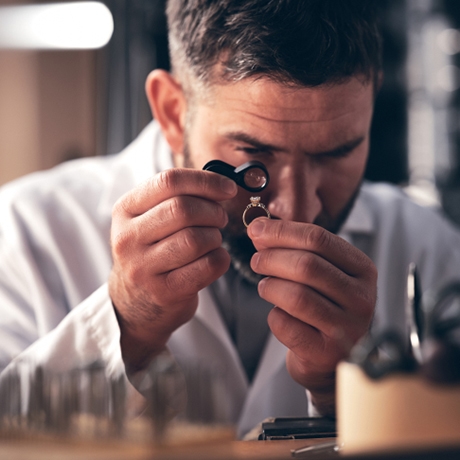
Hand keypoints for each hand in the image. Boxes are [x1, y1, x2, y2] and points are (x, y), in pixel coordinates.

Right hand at [109, 168, 236, 372]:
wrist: (134, 304)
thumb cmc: (152, 252)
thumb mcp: (149, 220)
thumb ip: (177, 198)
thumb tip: (222, 185)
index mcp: (125, 210)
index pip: (168, 182)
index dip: (206, 181)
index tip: (228, 188)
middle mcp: (128, 237)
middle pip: (183, 209)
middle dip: (213, 212)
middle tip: (219, 219)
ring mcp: (143, 267)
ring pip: (196, 239)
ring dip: (215, 237)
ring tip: (212, 240)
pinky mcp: (164, 292)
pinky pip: (207, 266)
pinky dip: (220, 258)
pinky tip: (214, 258)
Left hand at [247, 218, 376, 415]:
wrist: (329, 356)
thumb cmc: (323, 306)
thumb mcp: (321, 273)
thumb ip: (296, 249)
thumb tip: (260, 230)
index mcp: (362, 269)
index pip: (319, 239)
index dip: (282, 231)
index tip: (256, 230)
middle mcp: (361, 297)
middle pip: (307, 265)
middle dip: (272, 258)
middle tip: (256, 260)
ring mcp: (347, 328)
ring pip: (296, 296)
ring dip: (270, 287)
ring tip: (265, 286)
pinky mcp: (326, 352)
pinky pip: (287, 326)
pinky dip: (274, 316)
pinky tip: (277, 313)